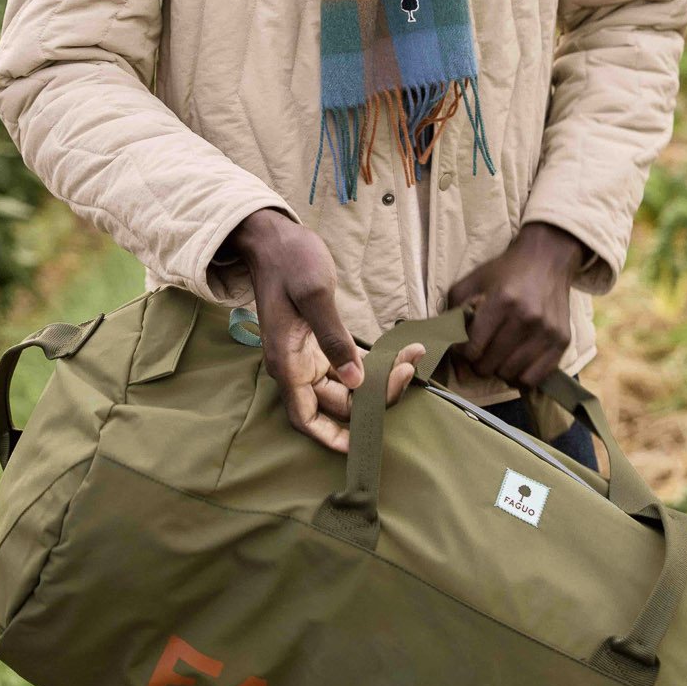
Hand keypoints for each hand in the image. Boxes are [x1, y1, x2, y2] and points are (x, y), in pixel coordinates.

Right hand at [228, 209, 425, 454]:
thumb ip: (334, 339)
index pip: (307, 417)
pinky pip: (351, 364)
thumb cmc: (290, 262)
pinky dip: (376, 363)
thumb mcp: (314, 295)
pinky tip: (404, 352)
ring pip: (348, 385)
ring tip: (411, 360)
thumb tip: (356, 380)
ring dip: (380, 379)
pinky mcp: (322, 342)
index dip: (332, 437)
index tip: (362, 447)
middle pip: (337, 402)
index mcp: (286, 363)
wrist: (275, 238)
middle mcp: (296, 366)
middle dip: (374, 396)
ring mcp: (309, 355)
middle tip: (406, 372)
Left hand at [447, 221, 586, 387]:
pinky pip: (534, 379)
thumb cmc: (504, 272)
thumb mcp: (471, 283)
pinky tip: (517, 362)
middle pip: (489, 365)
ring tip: (499, 354)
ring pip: (510, 375)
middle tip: (482, 350)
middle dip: (479, 362)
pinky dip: (521, 376)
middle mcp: (527, 318)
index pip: (472, 349)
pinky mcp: (562, 341)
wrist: (547, 259)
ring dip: (499, 369)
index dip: (462, 352)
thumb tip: (452, 359)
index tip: (464, 345)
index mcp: (501, 301)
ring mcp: (547, 331)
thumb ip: (453, 316)